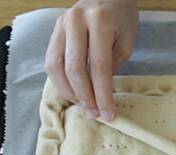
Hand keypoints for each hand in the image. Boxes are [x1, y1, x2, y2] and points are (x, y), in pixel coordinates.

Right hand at [44, 0, 137, 120]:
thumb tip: (100, 97)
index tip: (108, 114)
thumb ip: (111, 67)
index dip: (103, 95)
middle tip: (94, 113)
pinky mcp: (53, 30)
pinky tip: (72, 92)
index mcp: (100, 22)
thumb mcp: (125, 43)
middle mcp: (76, 21)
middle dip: (85, 96)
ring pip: (56, 66)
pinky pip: (50, 60)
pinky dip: (60, 81)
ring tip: (83, 105)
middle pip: (74, 68)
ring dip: (68, 91)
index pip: (99, 67)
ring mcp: (61, 24)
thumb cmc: (121, 19)